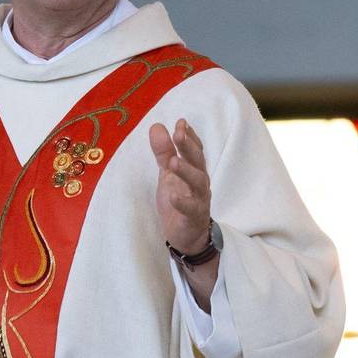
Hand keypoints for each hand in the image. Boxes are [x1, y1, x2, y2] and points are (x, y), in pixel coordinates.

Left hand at [149, 119, 216, 308]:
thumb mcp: (168, 174)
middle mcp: (200, 183)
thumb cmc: (179, 200)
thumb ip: (164, 152)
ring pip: (198, 182)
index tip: (180, 121)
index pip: (195, 150)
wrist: (186, 235)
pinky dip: (182, 202)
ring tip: (173, 162)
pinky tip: (173, 196)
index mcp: (194, 170)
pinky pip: (191, 209)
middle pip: (198, 161)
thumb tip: (157, 126)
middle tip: (179, 133)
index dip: (189, 136)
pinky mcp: (193, 217)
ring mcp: (199, 200)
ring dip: (186, 170)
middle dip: (189, 146)